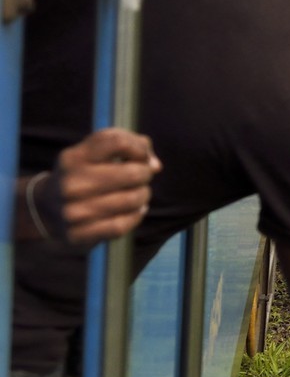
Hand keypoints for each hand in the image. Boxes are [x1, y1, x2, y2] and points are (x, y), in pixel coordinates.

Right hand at [32, 128, 161, 244]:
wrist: (47, 210)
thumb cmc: (84, 175)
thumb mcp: (96, 153)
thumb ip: (131, 145)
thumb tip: (155, 165)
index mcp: (74, 157)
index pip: (117, 141)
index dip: (139, 148)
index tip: (139, 156)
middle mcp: (71, 183)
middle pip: (133, 173)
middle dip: (145, 174)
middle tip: (140, 177)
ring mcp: (73, 211)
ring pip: (132, 200)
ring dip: (143, 195)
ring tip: (137, 194)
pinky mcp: (78, 234)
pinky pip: (122, 225)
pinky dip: (135, 217)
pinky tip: (134, 211)